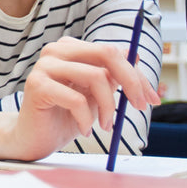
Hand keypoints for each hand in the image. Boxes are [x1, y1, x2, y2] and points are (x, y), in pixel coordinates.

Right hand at [5, 36, 161, 159]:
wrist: (34, 139)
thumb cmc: (65, 117)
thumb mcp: (96, 96)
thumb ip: (112, 77)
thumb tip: (137, 56)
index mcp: (72, 49)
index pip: (112, 52)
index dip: (137, 75)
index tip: (153, 99)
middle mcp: (57, 50)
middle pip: (106, 53)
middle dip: (131, 81)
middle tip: (140, 107)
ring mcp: (45, 65)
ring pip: (95, 77)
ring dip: (108, 107)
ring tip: (105, 126)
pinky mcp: (37, 84)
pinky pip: (76, 100)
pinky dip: (87, 119)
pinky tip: (84, 130)